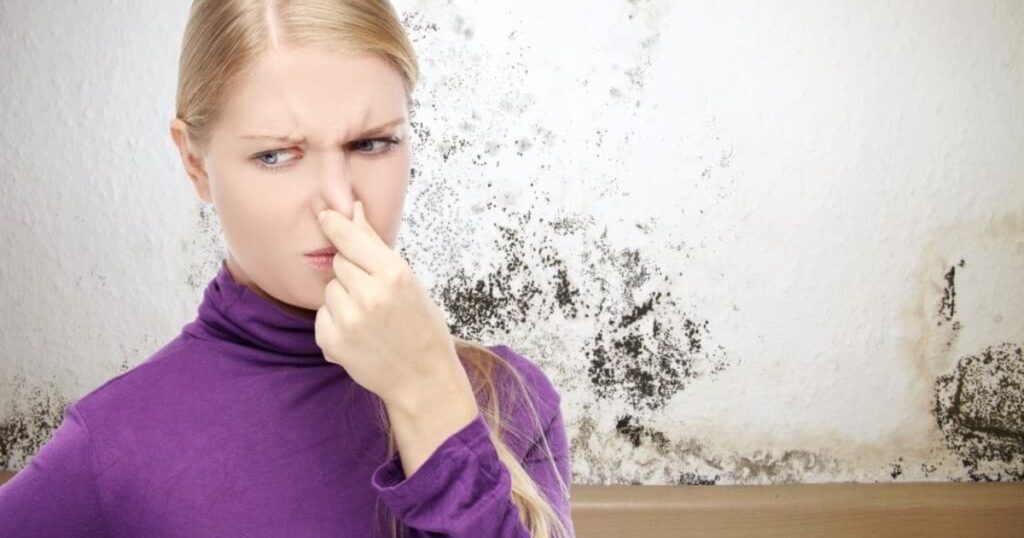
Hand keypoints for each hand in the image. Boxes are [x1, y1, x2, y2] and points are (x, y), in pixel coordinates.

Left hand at [313, 201, 468, 409]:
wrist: (423, 379)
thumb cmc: (422, 327)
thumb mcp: (408, 281)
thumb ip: (375, 245)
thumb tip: (353, 209)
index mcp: (394, 275)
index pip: (350, 238)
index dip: (335, 224)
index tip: (325, 215)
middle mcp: (370, 295)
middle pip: (339, 263)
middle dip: (352, 273)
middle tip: (373, 293)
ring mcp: (349, 320)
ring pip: (330, 289)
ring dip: (343, 298)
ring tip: (369, 318)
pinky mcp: (332, 342)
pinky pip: (322, 315)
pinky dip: (335, 321)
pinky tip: (359, 334)